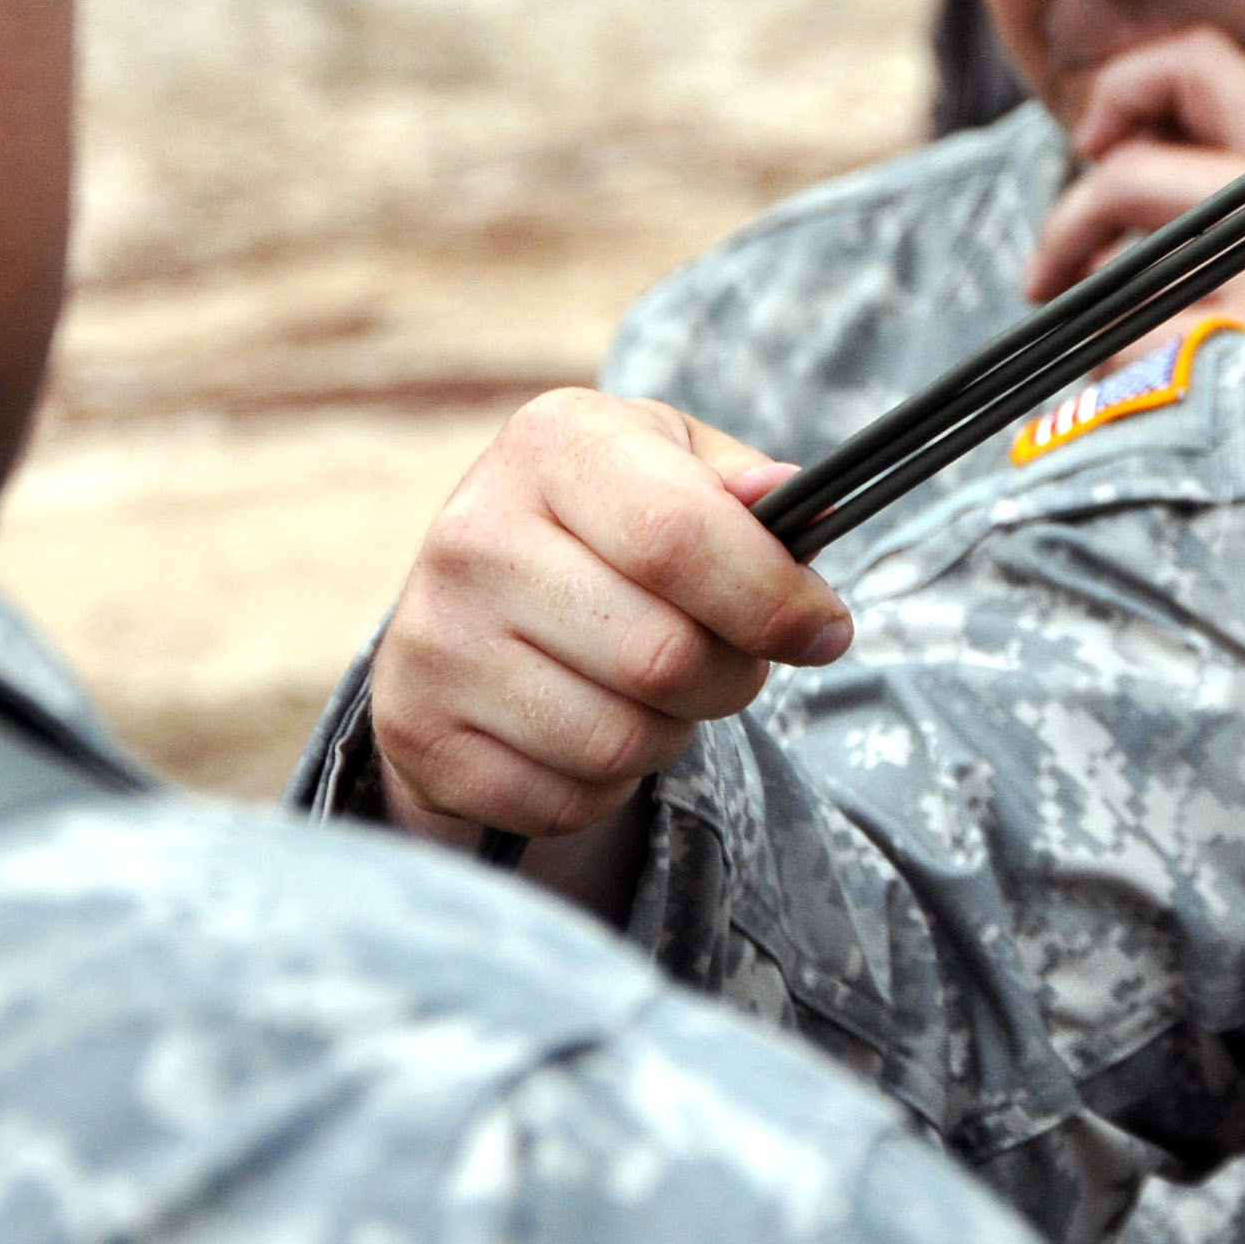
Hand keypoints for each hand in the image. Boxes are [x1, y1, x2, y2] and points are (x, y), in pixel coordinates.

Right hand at [370, 390, 840, 849]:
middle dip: (733, 676)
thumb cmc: (609, 519)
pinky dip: (608, 784)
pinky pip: (565, 799)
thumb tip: (803, 508)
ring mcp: (433, 639)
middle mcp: (473, 533)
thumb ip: (748, 489)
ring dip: (672, 733)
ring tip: (658, 690)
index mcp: (552, 444)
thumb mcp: (677, 464)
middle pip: (663, 655)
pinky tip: (593, 725)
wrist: (474, 591)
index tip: (826, 630)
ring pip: (618, 741)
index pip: (680, 537)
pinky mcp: (418, 735)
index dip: (773, 599)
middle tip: (734, 660)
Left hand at [1024, 25, 1244, 367]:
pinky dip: (1112, 372)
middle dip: (1070, 218)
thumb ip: (1209, 180)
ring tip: (1116, 348)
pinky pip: (1119, 342)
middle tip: (1051, 270)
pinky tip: (1145, 399)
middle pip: (1128, 169)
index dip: (1128, 87)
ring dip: (1092, 295)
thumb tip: (1104, 139)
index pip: (1204, 60)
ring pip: (1117, 248)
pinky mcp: (1232, 353)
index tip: (1096, 145)